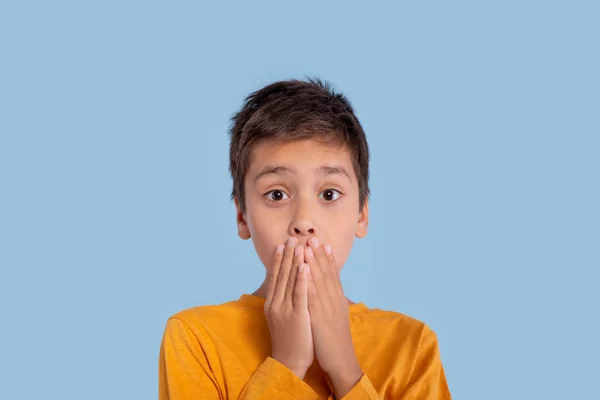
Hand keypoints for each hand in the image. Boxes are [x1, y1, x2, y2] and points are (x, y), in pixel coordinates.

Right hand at [264, 237, 313, 379]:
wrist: (289, 362)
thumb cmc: (289, 340)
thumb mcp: (281, 317)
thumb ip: (283, 301)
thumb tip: (285, 286)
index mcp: (272, 303)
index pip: (275, 276)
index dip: (279, 259)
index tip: (282, 244)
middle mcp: (275, 303)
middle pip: (281, 274)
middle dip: (287, 255)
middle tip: (291, 238)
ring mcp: (285, 309)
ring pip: (289, 280)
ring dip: (294, 261)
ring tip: (298, 245)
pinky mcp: (297, 316)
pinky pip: (299, 294)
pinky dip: (301, 278)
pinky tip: (304, 265)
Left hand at [305, 238, 362, 397]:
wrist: (341, 361)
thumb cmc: (336, 342)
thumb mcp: (335, 318)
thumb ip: (331, 304)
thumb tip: (328, 294)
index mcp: (337, 300)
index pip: (332, 275)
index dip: (326, 258)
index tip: (322, 243)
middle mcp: (334, 300)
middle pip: (326, 272)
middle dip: (318, 254)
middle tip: (312, 236)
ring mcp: (327, 306)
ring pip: (319, 279)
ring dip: (312, 260)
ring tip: (306, 244)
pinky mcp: (319, 315)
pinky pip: (312, 292)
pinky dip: (308, 277)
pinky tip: (303, 266)